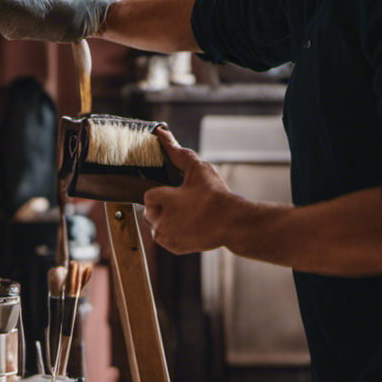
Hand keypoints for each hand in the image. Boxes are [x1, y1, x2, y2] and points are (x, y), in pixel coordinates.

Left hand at [142, 127, 233, 254]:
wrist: (232, 222)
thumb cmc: (215, 195)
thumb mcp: (197, 168)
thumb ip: (176, 152)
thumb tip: (161, 133)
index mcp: (160, 201)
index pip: (150, 194)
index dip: (165, 191)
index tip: (179, 192)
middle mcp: (158, 221)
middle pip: (152, 210)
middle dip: (165, 206)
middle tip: (187, 202)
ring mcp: (166, 237)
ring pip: (159, 224)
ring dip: (169, 218)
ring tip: (190, 213)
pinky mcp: (174, 248)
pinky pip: (168, 237)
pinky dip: (176, 231)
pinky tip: (191, 224)